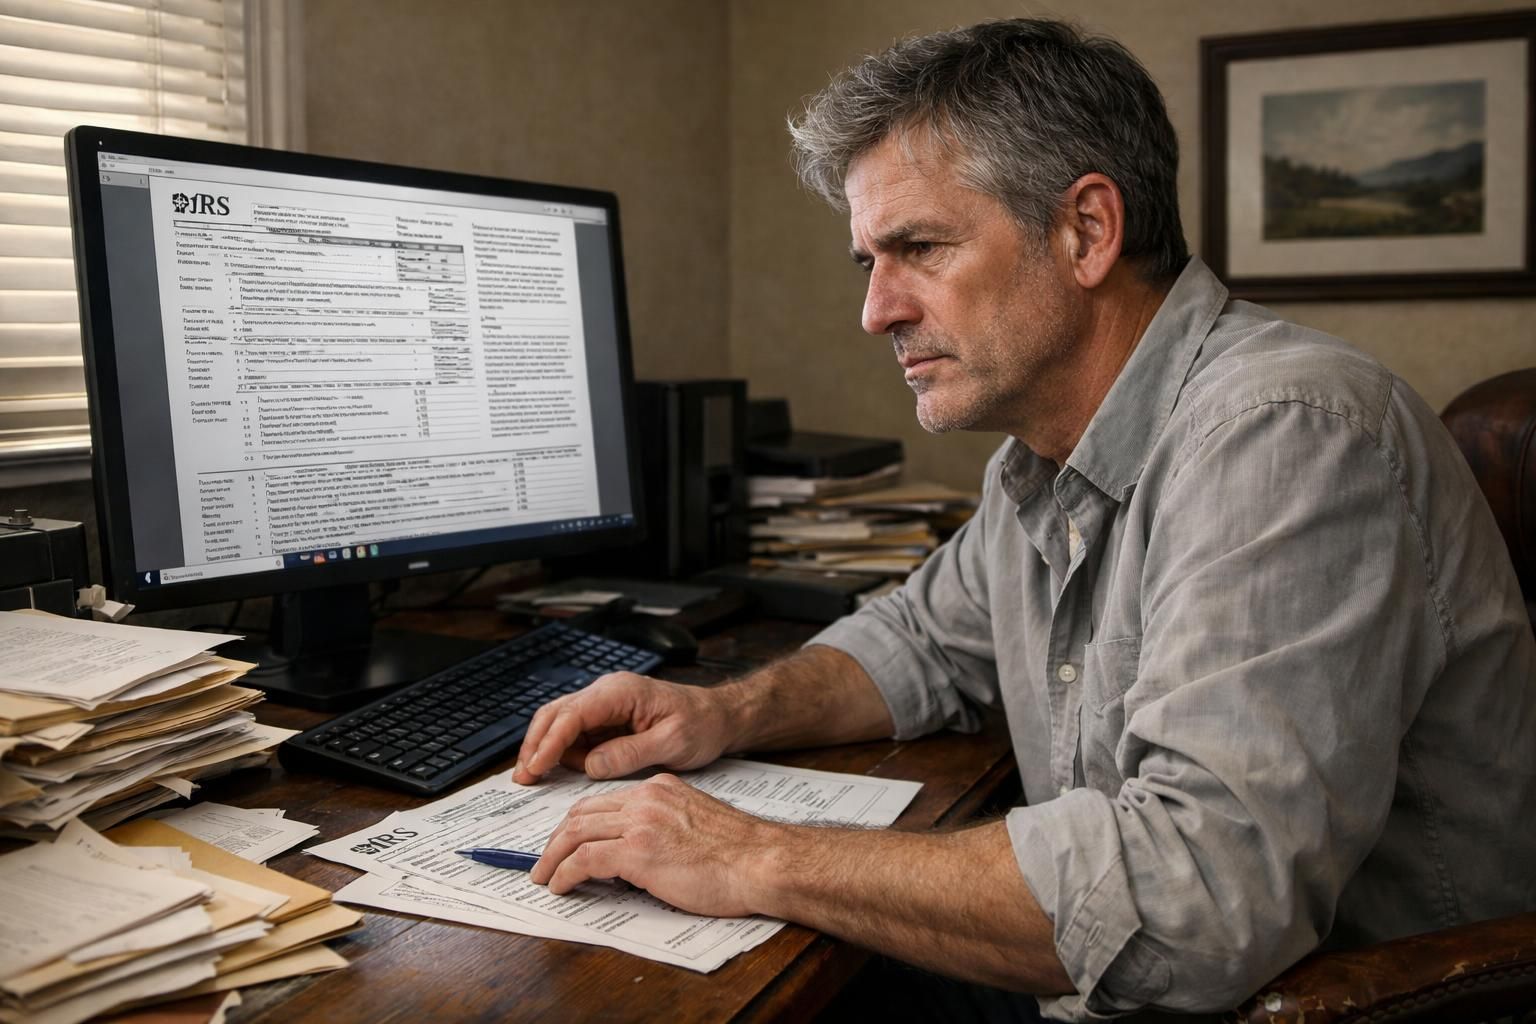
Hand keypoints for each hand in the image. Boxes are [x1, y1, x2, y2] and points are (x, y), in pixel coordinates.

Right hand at [512, 672, 733, 784]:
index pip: (573, 714)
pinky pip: (575, 734)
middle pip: (555, 713)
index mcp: (621, 691)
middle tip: (522, 777)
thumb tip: (591, 765)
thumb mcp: (673, 742)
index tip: (536, 768)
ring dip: (543, 749)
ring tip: (531, 778)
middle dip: (535, 744)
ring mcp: (605, 705)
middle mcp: (607, 692)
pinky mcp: (606, 720)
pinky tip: (556, 772)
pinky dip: (561, 752)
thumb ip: (631, 753)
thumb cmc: (701, 724)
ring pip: (559, 723)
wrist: (718, 716)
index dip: (550, 742)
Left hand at [530, 773, 784, 916]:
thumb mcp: (696, 824)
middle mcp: (647, 798)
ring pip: (575, 832)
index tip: (567, 841)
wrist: (761, 861)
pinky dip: (564, 874)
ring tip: (544, 877)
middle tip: (545, 861)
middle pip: (582, 812)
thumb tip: (641, 855)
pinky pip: (584, 859)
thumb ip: (665, 827)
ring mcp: (641, 823)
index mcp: (661, 788)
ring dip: (552, 857)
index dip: (578, 823)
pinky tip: (560, 886)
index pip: (605, 801)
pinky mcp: (637, 851)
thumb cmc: (740, 854)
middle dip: (557, 838)